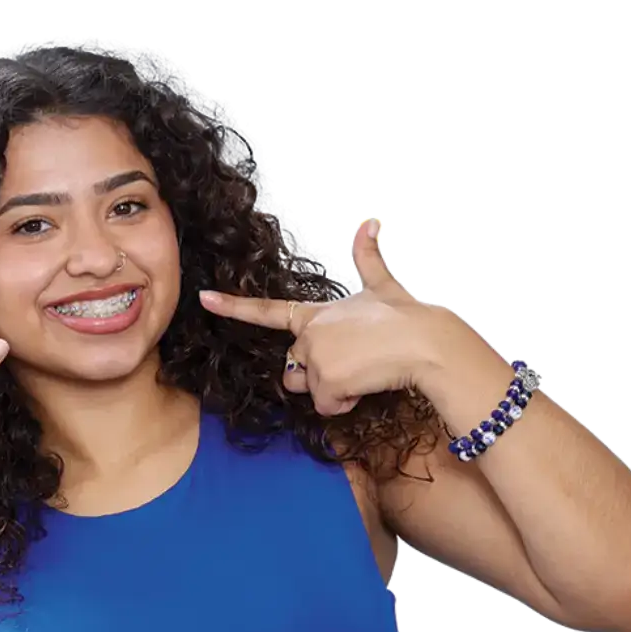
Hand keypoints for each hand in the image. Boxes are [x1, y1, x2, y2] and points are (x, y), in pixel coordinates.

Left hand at [198, 218, 444, 415]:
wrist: (426, 343)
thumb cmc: (406, 319)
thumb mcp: (383, 288)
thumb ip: (369, 260)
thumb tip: (369, 224)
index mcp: (316, 315)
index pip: (267, 311)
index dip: (233, 306)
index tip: (204, 298)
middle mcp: (309, 335)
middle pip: (293, 369)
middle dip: (319, 376)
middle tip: (355, 362)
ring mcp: (314, 358)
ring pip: (309, 391)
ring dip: (333, 391)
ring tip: (363, 371)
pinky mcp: (325, 381)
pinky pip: (326, 407)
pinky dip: (345, 404)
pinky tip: (365, 385)